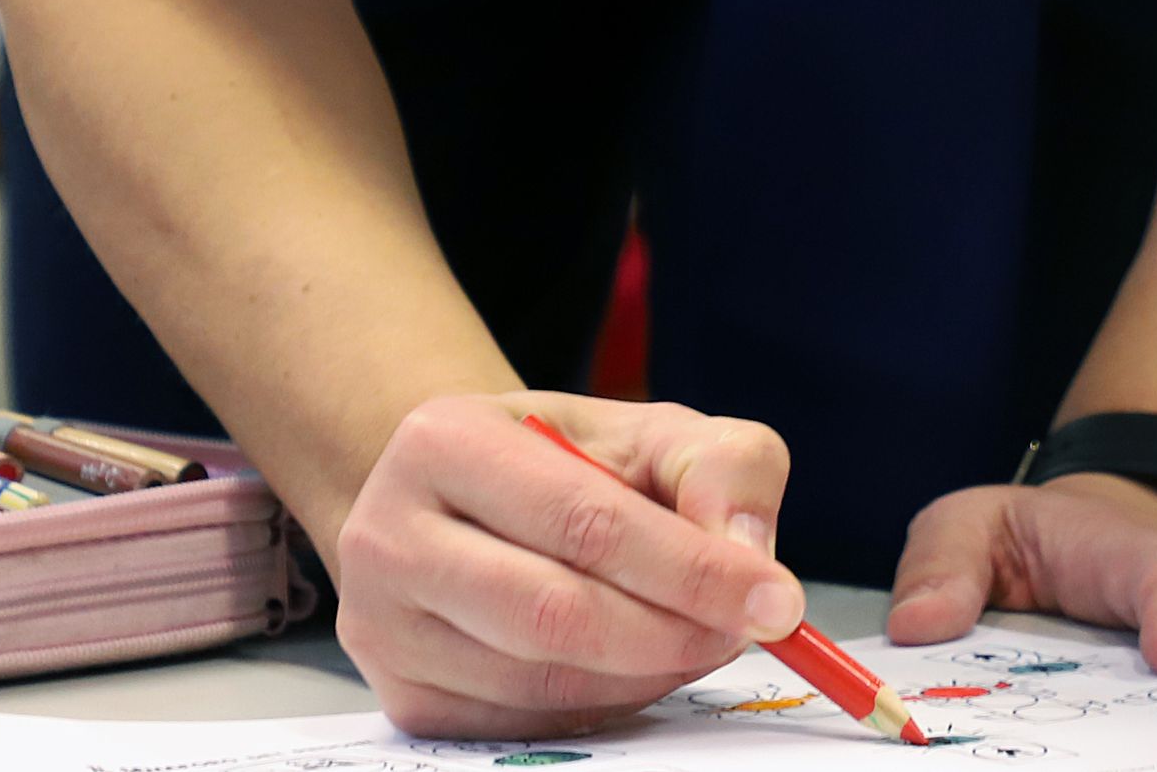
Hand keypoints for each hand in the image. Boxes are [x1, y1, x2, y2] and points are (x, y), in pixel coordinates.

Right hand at [332, 391, 803, 735]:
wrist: (472, 503)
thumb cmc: (568, 463)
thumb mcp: (653, 430)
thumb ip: (722, 466)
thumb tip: (748, 552)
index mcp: (445, 440)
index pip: (585, 521)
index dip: (691, 569)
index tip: (774, 600)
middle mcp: (388, 534)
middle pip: (554, 612)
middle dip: (672, 632)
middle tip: (744, 632)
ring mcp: (383, 626)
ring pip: (539, 680)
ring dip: (645, 674)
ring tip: (696, 639)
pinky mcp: (402, 698)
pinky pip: (520, 725)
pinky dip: (601, 705)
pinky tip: (636, 666)